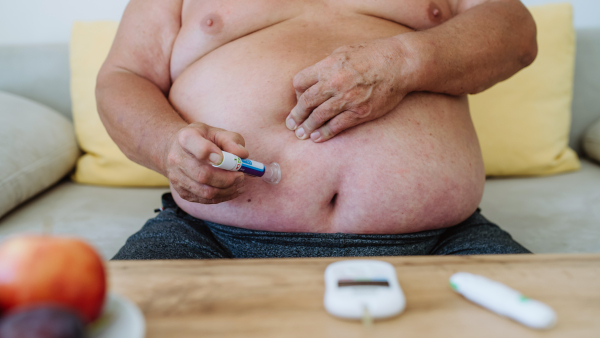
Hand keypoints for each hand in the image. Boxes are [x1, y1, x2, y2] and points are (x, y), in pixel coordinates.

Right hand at [164, 122, 248, 203]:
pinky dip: (222, 197)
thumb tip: (242, 155)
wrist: (178, 149)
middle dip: (227, 179)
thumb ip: (231, 140)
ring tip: (239, 184)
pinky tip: (231, 190)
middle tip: (241, 176)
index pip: (199, 149)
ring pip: (206, 191)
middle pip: (203, 175)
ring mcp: (177, 178)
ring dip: (227, 190)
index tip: (227, 158)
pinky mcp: (182, 192)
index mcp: (186, 138)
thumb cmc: (202, 139)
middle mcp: (177, 159)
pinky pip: (205, 200)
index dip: (214, 155)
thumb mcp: (217, 132)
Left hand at [286, 37, 409, 141]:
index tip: (298, 101)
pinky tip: (317, 138)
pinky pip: (337, 126)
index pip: (300, 82)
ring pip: (319, 116)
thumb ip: (327, 65)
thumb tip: (313, 79)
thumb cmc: (372, 54)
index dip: (297, 94)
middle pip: (306, 102)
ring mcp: (348, 99)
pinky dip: (325, 133)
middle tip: (291, 125)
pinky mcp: (361, 112)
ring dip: (307, 128)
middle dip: (297, 115)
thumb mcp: (344, 52)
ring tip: (301, 135)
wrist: (400, 63)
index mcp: (328, 66)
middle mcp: (334, 82)